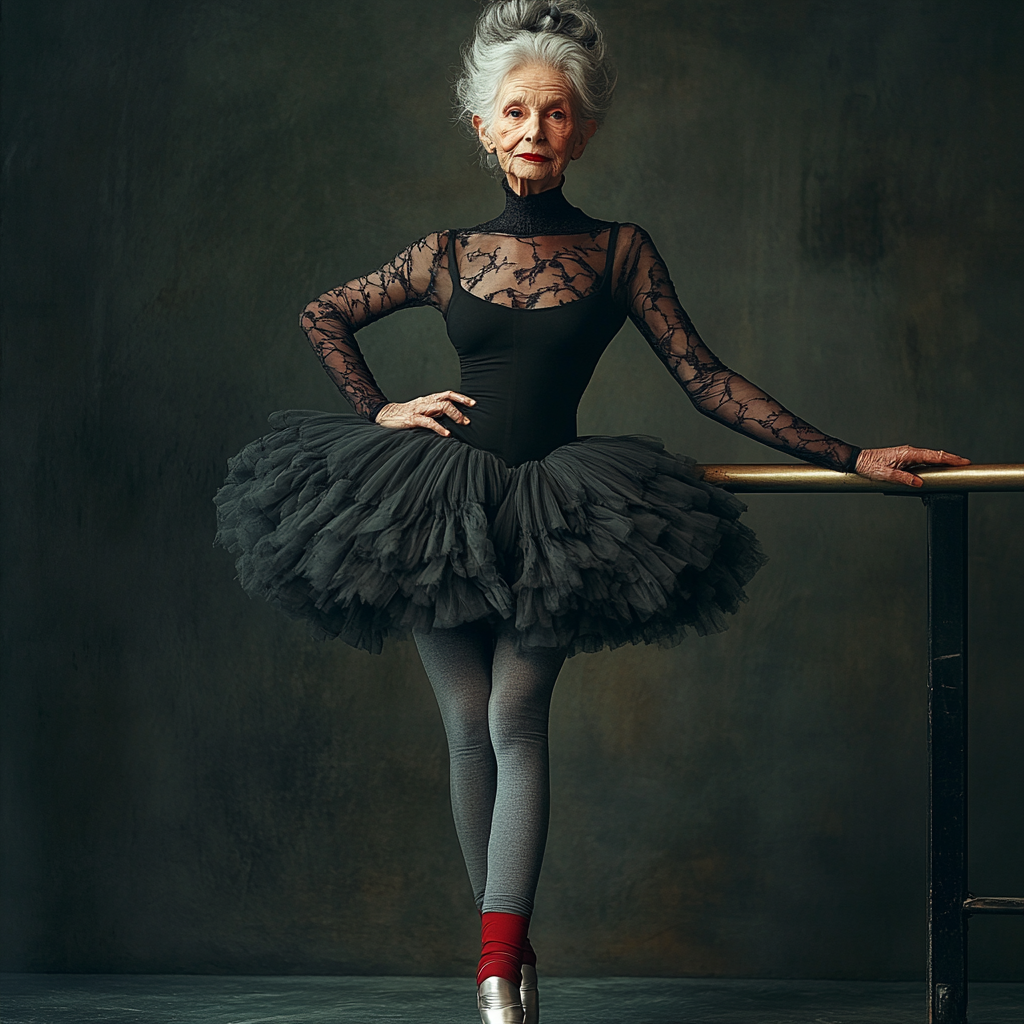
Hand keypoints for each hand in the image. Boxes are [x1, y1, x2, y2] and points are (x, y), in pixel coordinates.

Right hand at [374, 390, 475, 437]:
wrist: (385, 414)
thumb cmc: (406, 414)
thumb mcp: (423, 411)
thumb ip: (436, 413)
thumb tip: (451, 417)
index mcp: (429, 399)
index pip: (448, 394)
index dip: (461, 397)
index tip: (473, 404)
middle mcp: (426, 402)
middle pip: (447, 398)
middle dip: (461, 404)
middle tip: (469, 417)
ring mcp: (420, 409)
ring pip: (440, 406)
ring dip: (454, 414)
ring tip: (462, 423)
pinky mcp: (413, 419)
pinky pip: (428, 422)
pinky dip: (439, 427)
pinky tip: (447, 433)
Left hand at [854, 446, 970, 486]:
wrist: (857, 460)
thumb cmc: (869, 466)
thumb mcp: (886, 475)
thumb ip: (903, 478)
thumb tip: (919, 483)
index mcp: (907, 454)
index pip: (934, 456)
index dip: (950, 459)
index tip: (963, 461)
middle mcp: (909, 452)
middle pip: (935, 455)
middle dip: (951, 459)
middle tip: (966, 464)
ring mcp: (907, 455)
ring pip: (930, 457)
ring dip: (943, 461)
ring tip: (955, 466)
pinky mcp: (904, 459)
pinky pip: (922, 460)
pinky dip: (933, 463)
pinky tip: (937, 468)